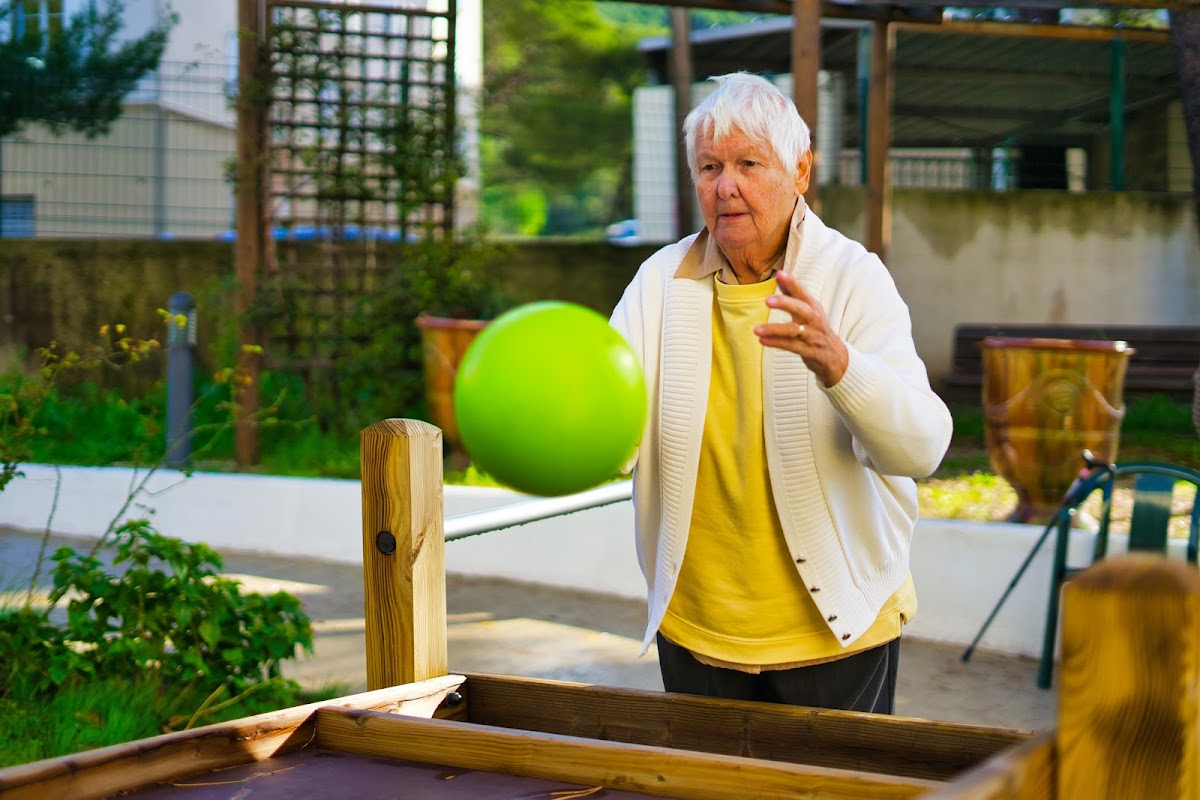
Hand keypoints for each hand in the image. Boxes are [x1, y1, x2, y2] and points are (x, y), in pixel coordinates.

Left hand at [755, 271, 848, 386]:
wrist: (835, 355)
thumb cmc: (817, 328)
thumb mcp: (809, 309)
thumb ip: (794, 293)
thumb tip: (780, 274)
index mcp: (813, 307)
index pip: (802, 292)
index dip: (792, 283)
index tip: (779, 274)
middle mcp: (814, 319)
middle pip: (800, 309)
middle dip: (785, 303)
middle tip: (767, 300)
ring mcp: (812, 336)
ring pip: (793, 331)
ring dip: (774, 330)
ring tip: (756, 330)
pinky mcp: (809, 351)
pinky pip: (791, 346)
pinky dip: (776, 343)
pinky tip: (762, 341)